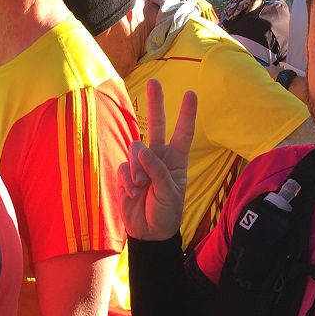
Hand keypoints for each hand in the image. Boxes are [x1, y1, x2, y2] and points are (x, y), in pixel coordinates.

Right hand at [118, 79, 196, 240]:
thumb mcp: (170, 194)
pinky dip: (127, 179)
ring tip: (141, 187)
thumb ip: (157, 170)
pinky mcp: (127, 173)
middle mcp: (160, 157)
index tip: (191, 93)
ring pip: (135, 148)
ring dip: (137, 167)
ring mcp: (142, 164)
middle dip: (155, 104)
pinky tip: (132, 192)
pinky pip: (124, 166)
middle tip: (154, 82)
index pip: (183, 133)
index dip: (187, 114)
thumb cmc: (167, 213)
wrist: (148, 233)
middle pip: (157, 125)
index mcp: (177, 160)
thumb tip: (142, 149)